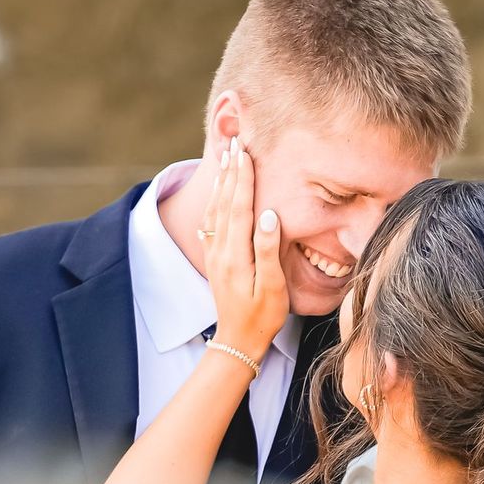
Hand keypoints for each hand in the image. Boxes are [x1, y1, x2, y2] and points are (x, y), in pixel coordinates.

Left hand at [200, 136, 288, 362]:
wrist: (237, 341)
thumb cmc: (262, 317)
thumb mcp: (273, 288)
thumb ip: (268, 250)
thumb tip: (269, 215)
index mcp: (236, 256)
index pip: (239, 208)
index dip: (243, 179)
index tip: (246, 153)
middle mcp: (221, 251)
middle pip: (225, 202)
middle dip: (231, 171)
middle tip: (235, 142)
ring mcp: (214, 255)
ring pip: (215, 210)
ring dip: (221, 182)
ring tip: (226, 157)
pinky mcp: (214, 260)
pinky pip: (210, 223)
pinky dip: (214, 201)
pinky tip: (217, 191)